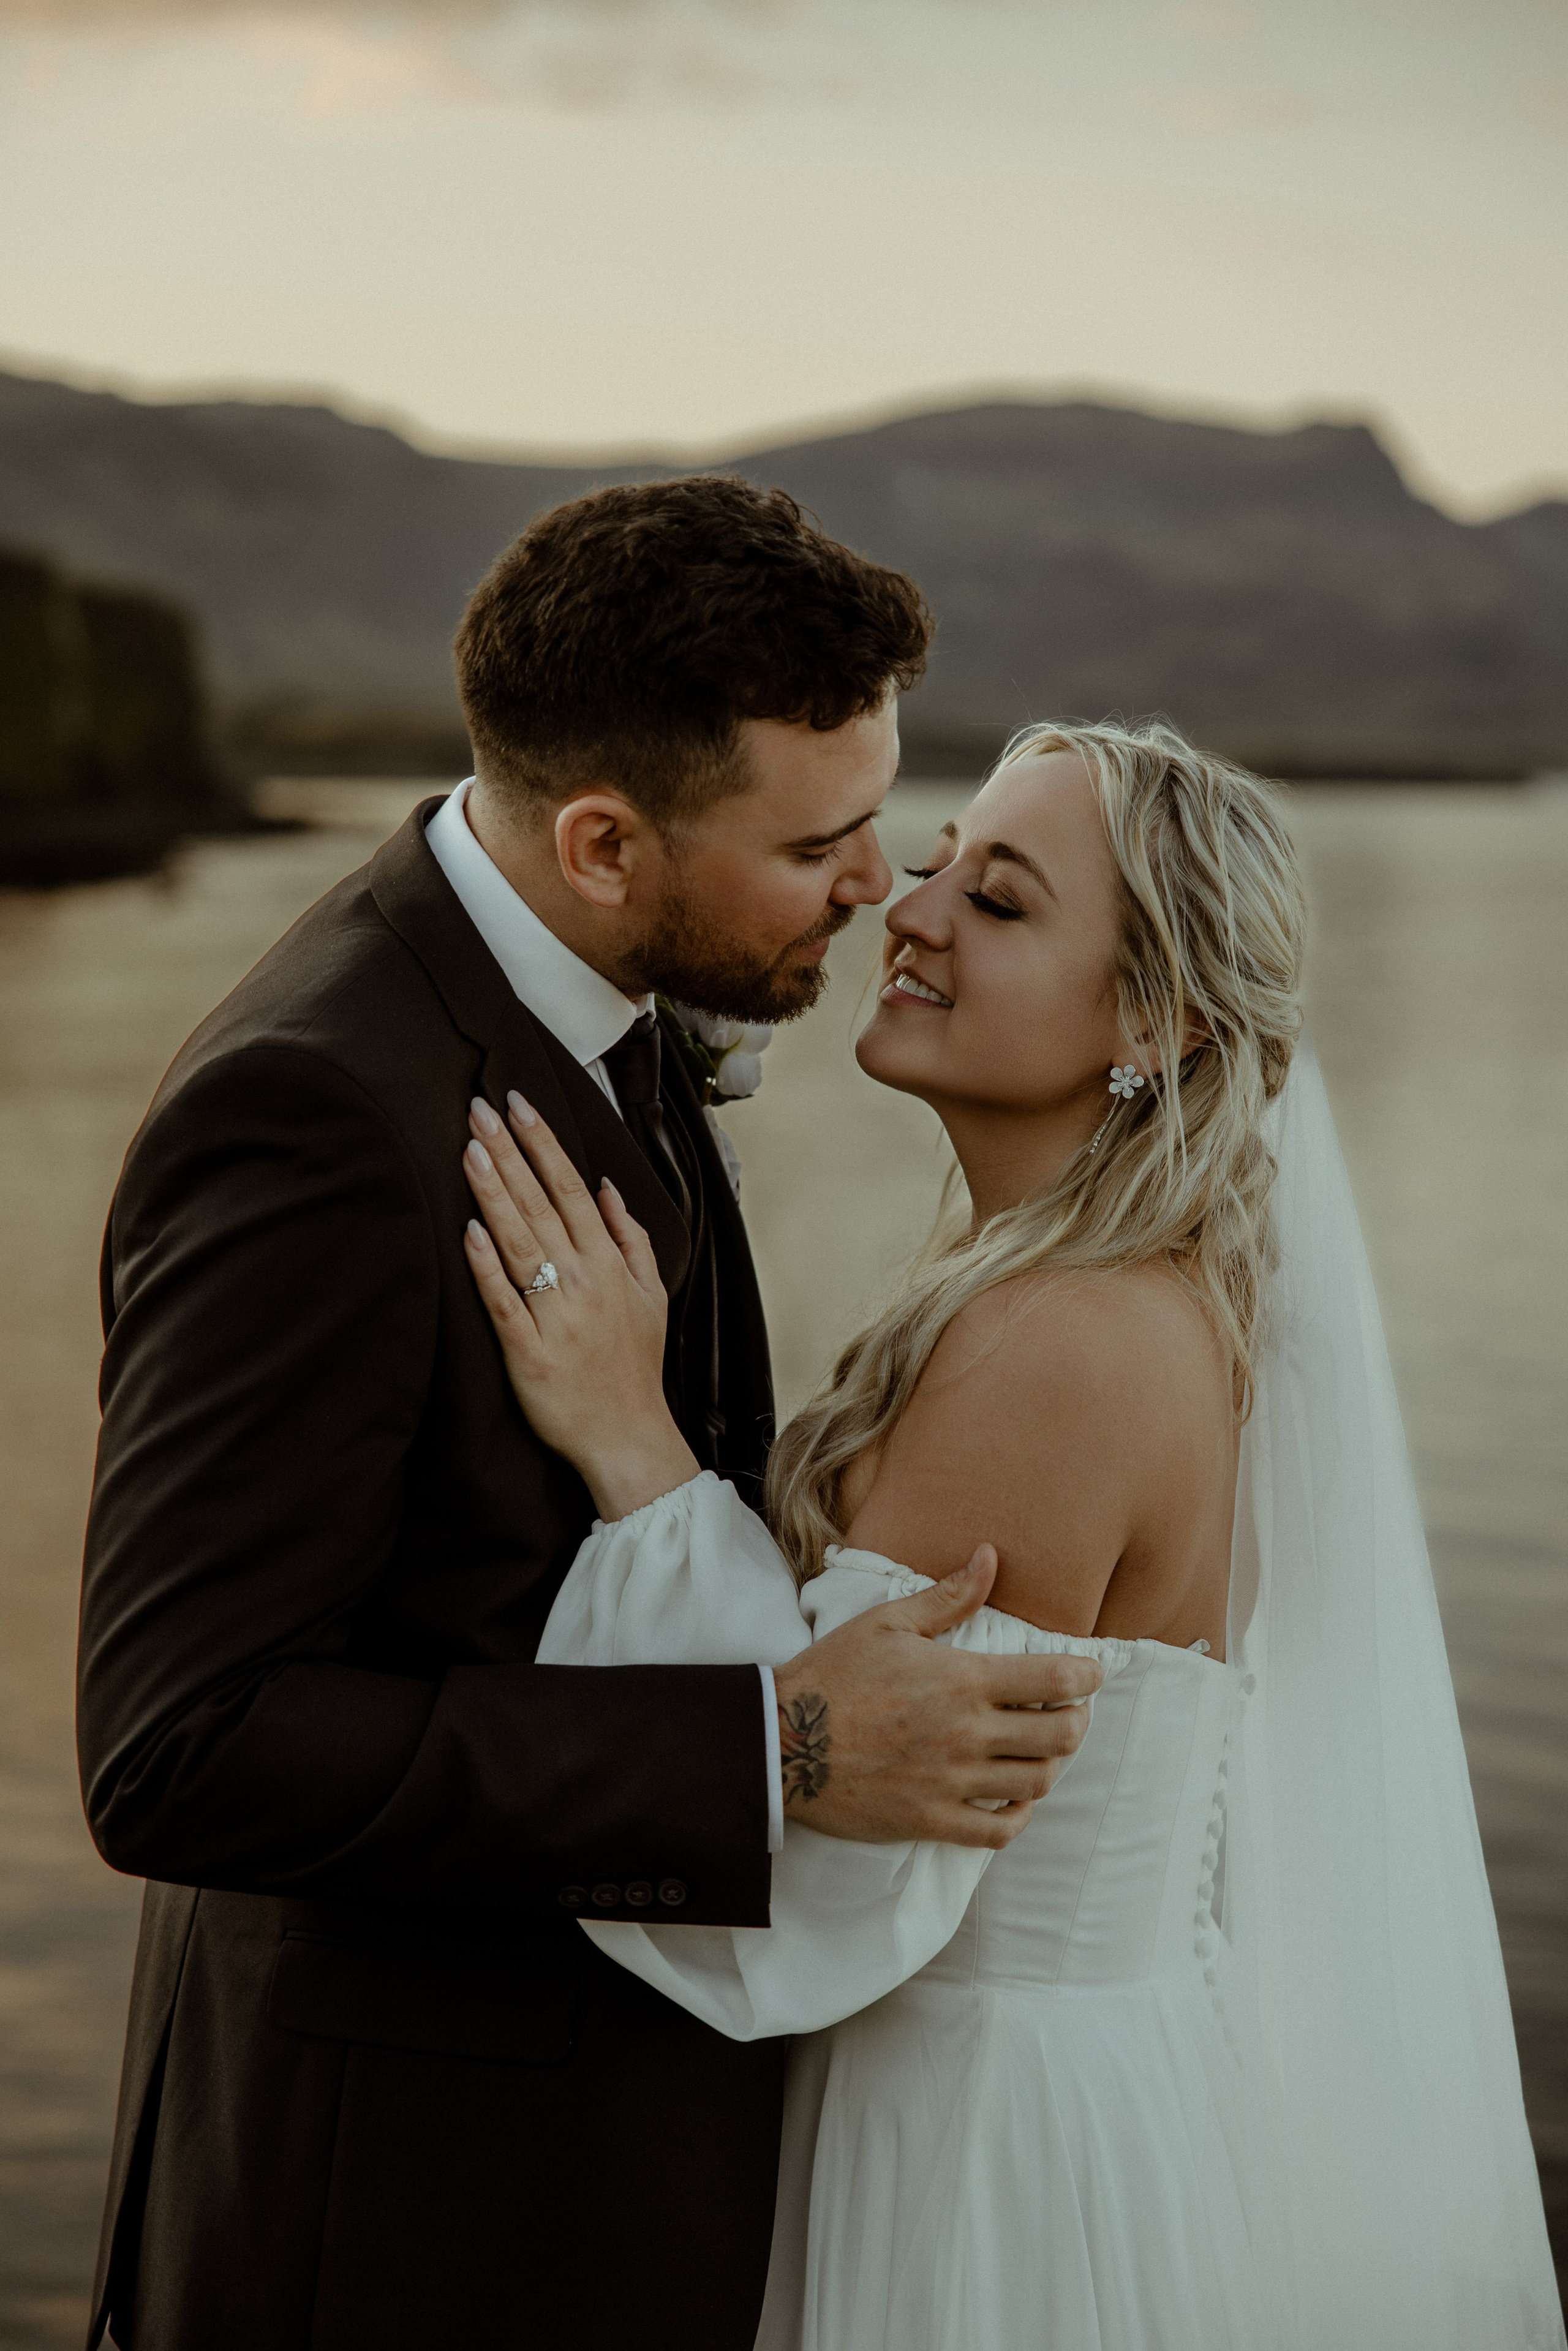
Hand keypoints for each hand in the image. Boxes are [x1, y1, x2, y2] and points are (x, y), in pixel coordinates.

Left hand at [462, 1093, 698, 1517]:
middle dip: (509, 1151)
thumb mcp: (651, 1294)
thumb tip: (605, 1187)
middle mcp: (584, 1282)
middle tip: (479, 1106)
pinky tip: (469, 1231)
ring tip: (470, 1149)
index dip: (543, 1143)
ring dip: (494, 1194)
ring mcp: (556, 1316)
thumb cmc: (634, 1366)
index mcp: (609, 1265)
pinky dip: (487, 1267)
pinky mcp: (528, 1353)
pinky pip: (504, 1303)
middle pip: (540, 1204)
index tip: (518, 1103)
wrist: (628, 1435)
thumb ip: (629, 1237)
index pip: (571, 1188)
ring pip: (520, 1243)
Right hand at [773, 1545, 1101, 1849]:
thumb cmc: (834, 1674)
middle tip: (1068, 1712)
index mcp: (962, 1680)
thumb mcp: (888, 1622)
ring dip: (1049, 1765)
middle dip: (1077, 1721)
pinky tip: (1011, 1798)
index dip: (1088, 1676)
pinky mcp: (930, 1820)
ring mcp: (951, 1782)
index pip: (1056, 1681)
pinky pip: (998, 1831)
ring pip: (1036, 1783)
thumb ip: (948, 1595)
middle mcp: (966, 1734)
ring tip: (1039, 1751)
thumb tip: (990, 1556)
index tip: (1090, 1673)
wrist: (782, 1740)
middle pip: (1061, 1737)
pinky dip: (1017, 1816)